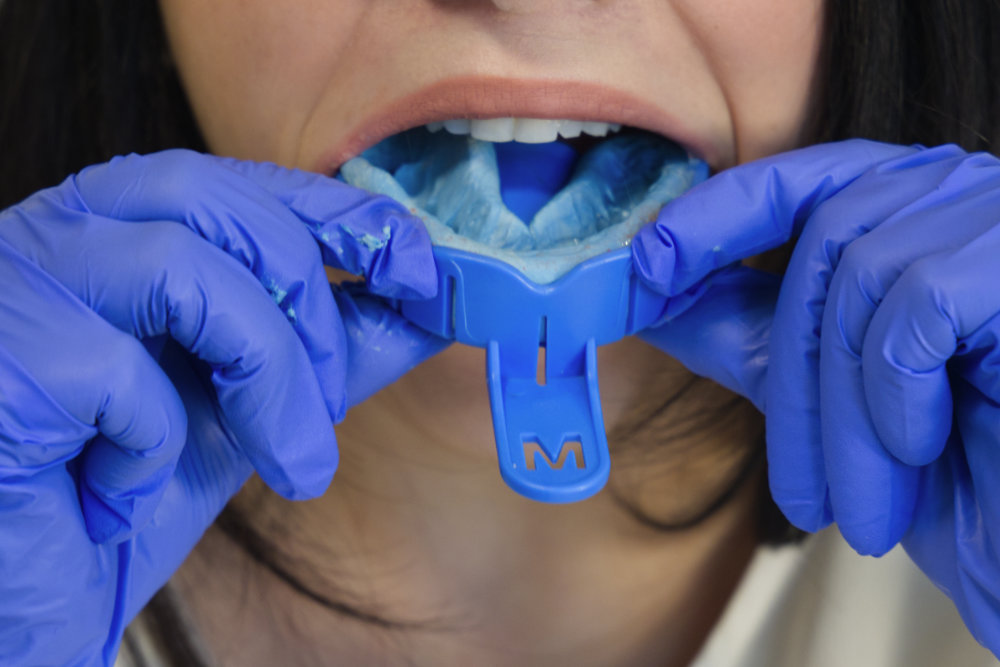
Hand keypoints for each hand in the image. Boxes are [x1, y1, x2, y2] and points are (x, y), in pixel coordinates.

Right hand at [0, 150, 447, 664]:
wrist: (28, 593)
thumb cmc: (133, 489)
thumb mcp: (257, 408)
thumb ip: (334, 349)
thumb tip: (429, 307)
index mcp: (124, 228)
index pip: (241, 183)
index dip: (340, 214)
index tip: (419, 268)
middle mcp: (62, 231)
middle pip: (215, 203)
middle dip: (307, 305)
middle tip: (335, 408)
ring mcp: (14, 283)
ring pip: (179, 268)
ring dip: (267, 378)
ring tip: (290, 464)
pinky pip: (112, 371)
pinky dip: (150, 447)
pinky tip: (119, 496)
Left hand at [631, 140, 999, 654]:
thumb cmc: (950, 469)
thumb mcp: (821, 392)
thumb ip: (741, 330)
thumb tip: (647, 292)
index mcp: (904, 210)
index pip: (795, 181)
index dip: (715, 214)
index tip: (647, 264)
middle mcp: (952, 194)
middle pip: (822, 243)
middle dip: (793, 382)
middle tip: (799, 490)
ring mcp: (994, 216)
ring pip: (861, 281)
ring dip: (842, 416)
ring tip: (860, 501)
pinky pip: (916, 310)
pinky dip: (897, 396)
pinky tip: (922, 447)